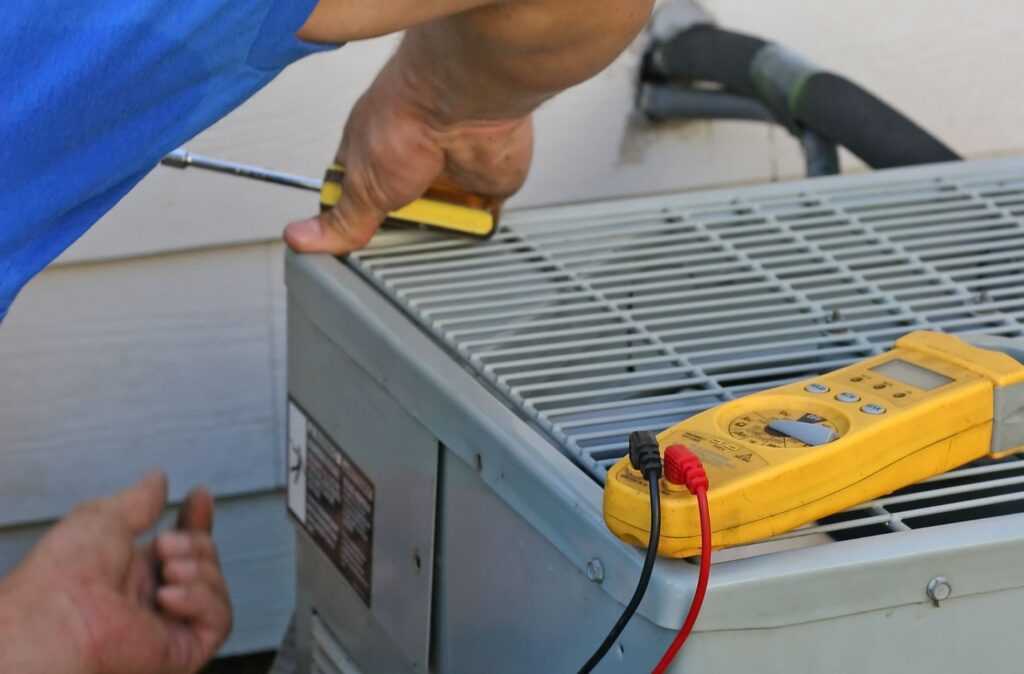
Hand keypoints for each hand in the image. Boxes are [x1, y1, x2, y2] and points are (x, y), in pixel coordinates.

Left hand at [0, 473, 231, 673]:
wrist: (58, 620)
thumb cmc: (64, 576)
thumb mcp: (103, 518)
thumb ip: (139, 500)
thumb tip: (156, 480)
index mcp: (129, 573)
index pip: (179, 547)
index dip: (195, 521)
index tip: (199, 497)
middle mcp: (149, 600)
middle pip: (205, 560)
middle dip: (196, 542)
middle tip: (165, 545)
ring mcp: (167, 626)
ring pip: (216, 587)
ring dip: (197, 570)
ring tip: (166, 571)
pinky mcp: (183, 649)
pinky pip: (220, 619)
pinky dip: (201, 600)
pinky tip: (169, 597)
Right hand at [284, 52, 533, 253]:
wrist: (459, 104)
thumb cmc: (405, 120)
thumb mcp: (361, 186)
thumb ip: (341, 221)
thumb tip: (302, 238)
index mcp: (372, 157)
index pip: (358, 201)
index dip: (360, 224)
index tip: (357, 246)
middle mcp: (412, 163)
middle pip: (403, 215)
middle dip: (404, 230)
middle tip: (403, 237)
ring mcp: (449, 173)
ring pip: (443, 219)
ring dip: (442, 228)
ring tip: (435, 227)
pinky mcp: (485, 181)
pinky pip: (485, 216)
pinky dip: (480, 225)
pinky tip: (470, 225)